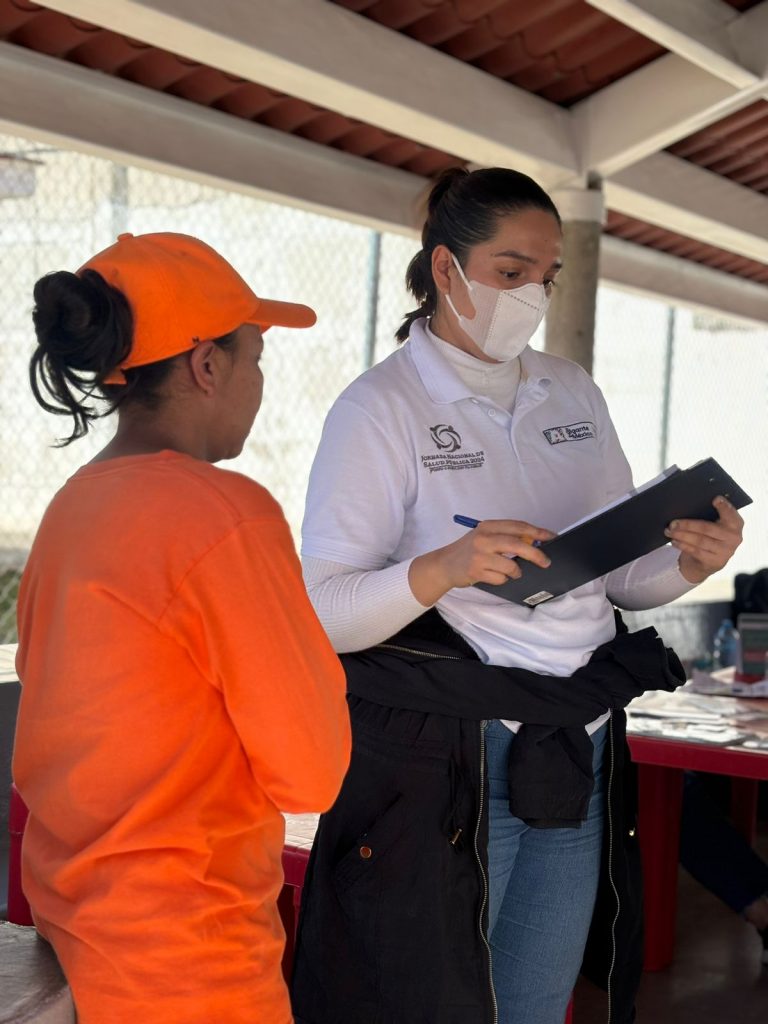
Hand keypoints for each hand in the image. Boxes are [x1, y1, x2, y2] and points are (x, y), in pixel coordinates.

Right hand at [409, 519, 555, 605]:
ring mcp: (479, 556)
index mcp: (488, 526)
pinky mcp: (476, 571)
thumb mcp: (485, 536)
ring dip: (516, 572)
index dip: (537, 531)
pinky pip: (501, 578)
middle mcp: (483, 539)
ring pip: (511, 565)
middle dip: (535, 554)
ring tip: (512, 572)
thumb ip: (506, 536)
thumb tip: (535, 540)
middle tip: (546, 562)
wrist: (444, 564)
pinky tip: (494, 576)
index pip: (517, 526)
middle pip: (517, 544)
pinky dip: (503, 579)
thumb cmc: (469, 550)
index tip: (551, 537)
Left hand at [665, 496, 742, 584]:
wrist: (710, 560)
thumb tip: (688, 506)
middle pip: (707, 528)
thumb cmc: (710, 535)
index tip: (716, 499)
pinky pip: (696, 551)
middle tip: (673, 523)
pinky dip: (683, 545)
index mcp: (736, 523)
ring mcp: (726, 551)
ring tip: (670, 531)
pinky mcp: (716, 562)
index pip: (731, 514)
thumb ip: (709, 514)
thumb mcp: (714, 523)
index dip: (725, 506)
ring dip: (682, 536)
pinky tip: (674, 541)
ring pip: (699, 541)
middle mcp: (734, 537)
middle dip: (687, 525)